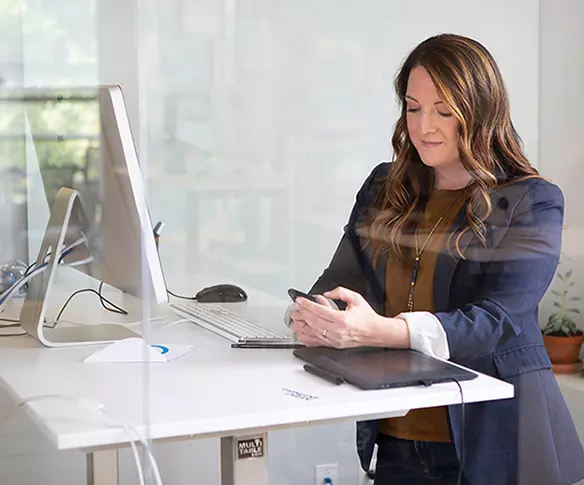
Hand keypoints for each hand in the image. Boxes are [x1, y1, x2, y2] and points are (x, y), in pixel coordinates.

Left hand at [295, 287, 409, 348]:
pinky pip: (316, 342)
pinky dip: (306, 337)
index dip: (307, 304)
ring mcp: (334, 340)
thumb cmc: (367, 317)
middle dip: (302, 313)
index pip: (319, 311)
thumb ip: (340, 292)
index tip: (300, 300)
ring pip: (312, 332)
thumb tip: (327, 294)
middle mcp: (337, 331)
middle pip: (313, 321)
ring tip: (295, 317)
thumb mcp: (356, 298)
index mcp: (342, 319)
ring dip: (302, 324)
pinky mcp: (333, 345)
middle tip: (296, 307)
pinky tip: (300, 332)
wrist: (375, 332)